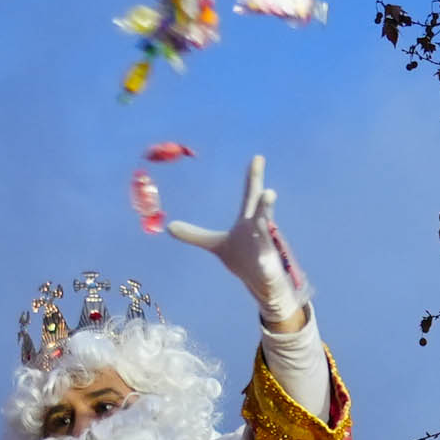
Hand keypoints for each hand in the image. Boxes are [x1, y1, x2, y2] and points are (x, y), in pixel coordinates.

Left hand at [166, 154, 308, 329]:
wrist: (262, 282)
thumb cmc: (243, 258)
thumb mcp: (215, 245)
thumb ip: (194, 235)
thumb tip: (169, 226)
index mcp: (248, 220)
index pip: (251, 194)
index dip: (253, 176)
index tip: (258, 157)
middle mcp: (259, 229)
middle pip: (262, 210)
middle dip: (264, 200)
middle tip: (269, 189)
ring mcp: (265, 247)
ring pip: (266, 233)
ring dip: (266, 222)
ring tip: (270, 205)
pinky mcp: (267, 267)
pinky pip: (265, 265)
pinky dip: (264, 264)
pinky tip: (263, 262)